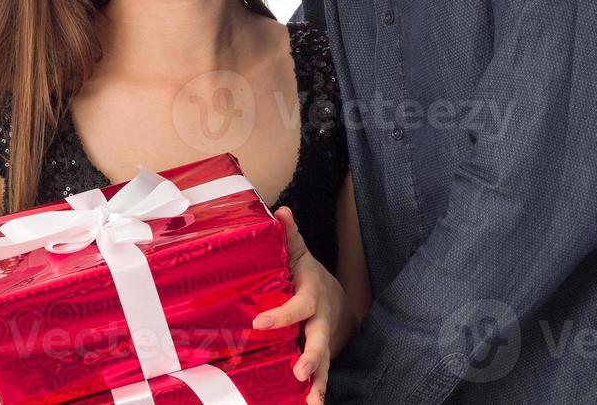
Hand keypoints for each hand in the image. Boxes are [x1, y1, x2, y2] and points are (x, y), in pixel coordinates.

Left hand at [253, 206, 348, 404]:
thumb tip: (281, 211)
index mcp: (311, 295)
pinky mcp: (318, 357)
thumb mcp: (299, 255)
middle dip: (311, 356)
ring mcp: (321, 341)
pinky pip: (319, 376)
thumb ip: (290, 237)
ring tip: (312, 403)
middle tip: (300, 371)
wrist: (337, 299)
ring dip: (318, 384)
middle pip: (318, 339)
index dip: (280, 315)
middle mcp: (319, 321)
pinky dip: (316, 392)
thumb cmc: (308, 276)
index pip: (297, 306)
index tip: (259, 322)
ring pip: (323, 364)